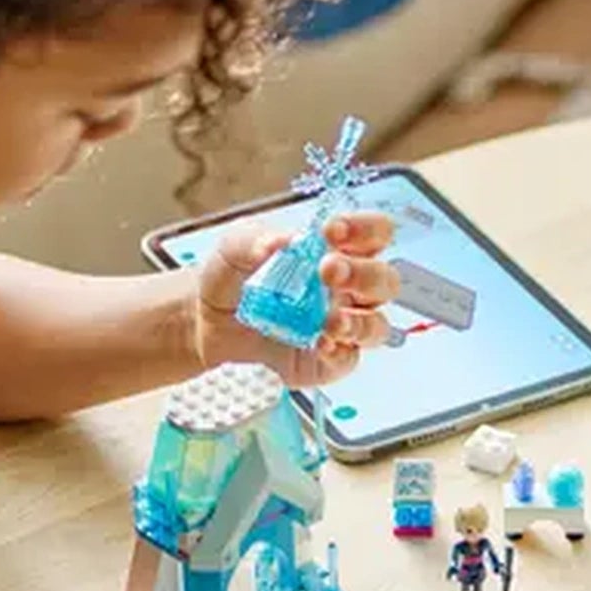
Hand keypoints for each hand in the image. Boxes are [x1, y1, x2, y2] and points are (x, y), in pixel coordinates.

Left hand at [195, 209, 398, 387]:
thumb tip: (281, 243)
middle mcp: (347, 289)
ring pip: (378, 325)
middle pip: (385, 281)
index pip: (374, 234)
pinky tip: (320, 344)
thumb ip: (255, 240)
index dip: (365, 229)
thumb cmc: (231, 279)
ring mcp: (341, 326)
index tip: (332, 230)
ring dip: (360, 321)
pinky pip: (349, 359)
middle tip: (328, 271)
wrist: (204, 324)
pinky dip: (340, 352)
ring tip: (330, 320)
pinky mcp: (328, 361)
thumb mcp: (234, 247)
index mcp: (336, 252)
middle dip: (364, 273)